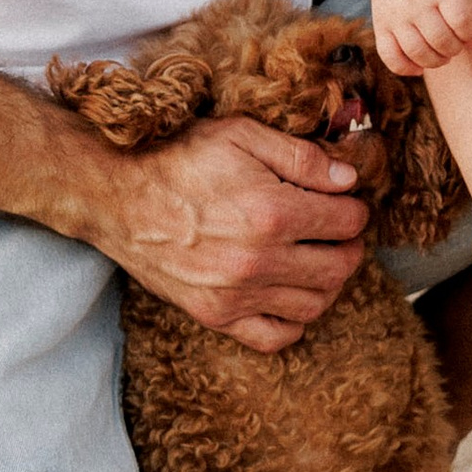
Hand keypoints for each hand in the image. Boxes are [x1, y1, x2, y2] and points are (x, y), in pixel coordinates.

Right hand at [100, 116, 369, 351]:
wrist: (116, 197)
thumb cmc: (178, 159)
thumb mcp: (241, 134)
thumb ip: (302, 156)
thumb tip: (349, 181)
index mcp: (273, 211)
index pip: (347, 222)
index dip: (354, 209)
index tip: (344, 203)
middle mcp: (259, 260)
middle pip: (339, 267)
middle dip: (349, 247)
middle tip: (338, 233)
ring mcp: (236, 294)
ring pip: (315, 305)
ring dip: (328, 283)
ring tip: (317, 260)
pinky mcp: (215, 315)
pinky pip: (274, 337)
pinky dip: (293, 322)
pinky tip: (288, 294)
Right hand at [371, 0, 471, 77]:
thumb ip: (468, 13)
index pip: (461, 21)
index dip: (468, 32)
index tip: (465, 30)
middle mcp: (416, 4)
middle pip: (440, 41)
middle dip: (453, 49)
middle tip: (453, 45)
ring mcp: (396, 16)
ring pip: (417, 52)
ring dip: (434, 61)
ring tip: (440, 55)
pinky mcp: (381, 25)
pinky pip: (390, 56)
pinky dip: (406, 68)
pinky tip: (419, 67)